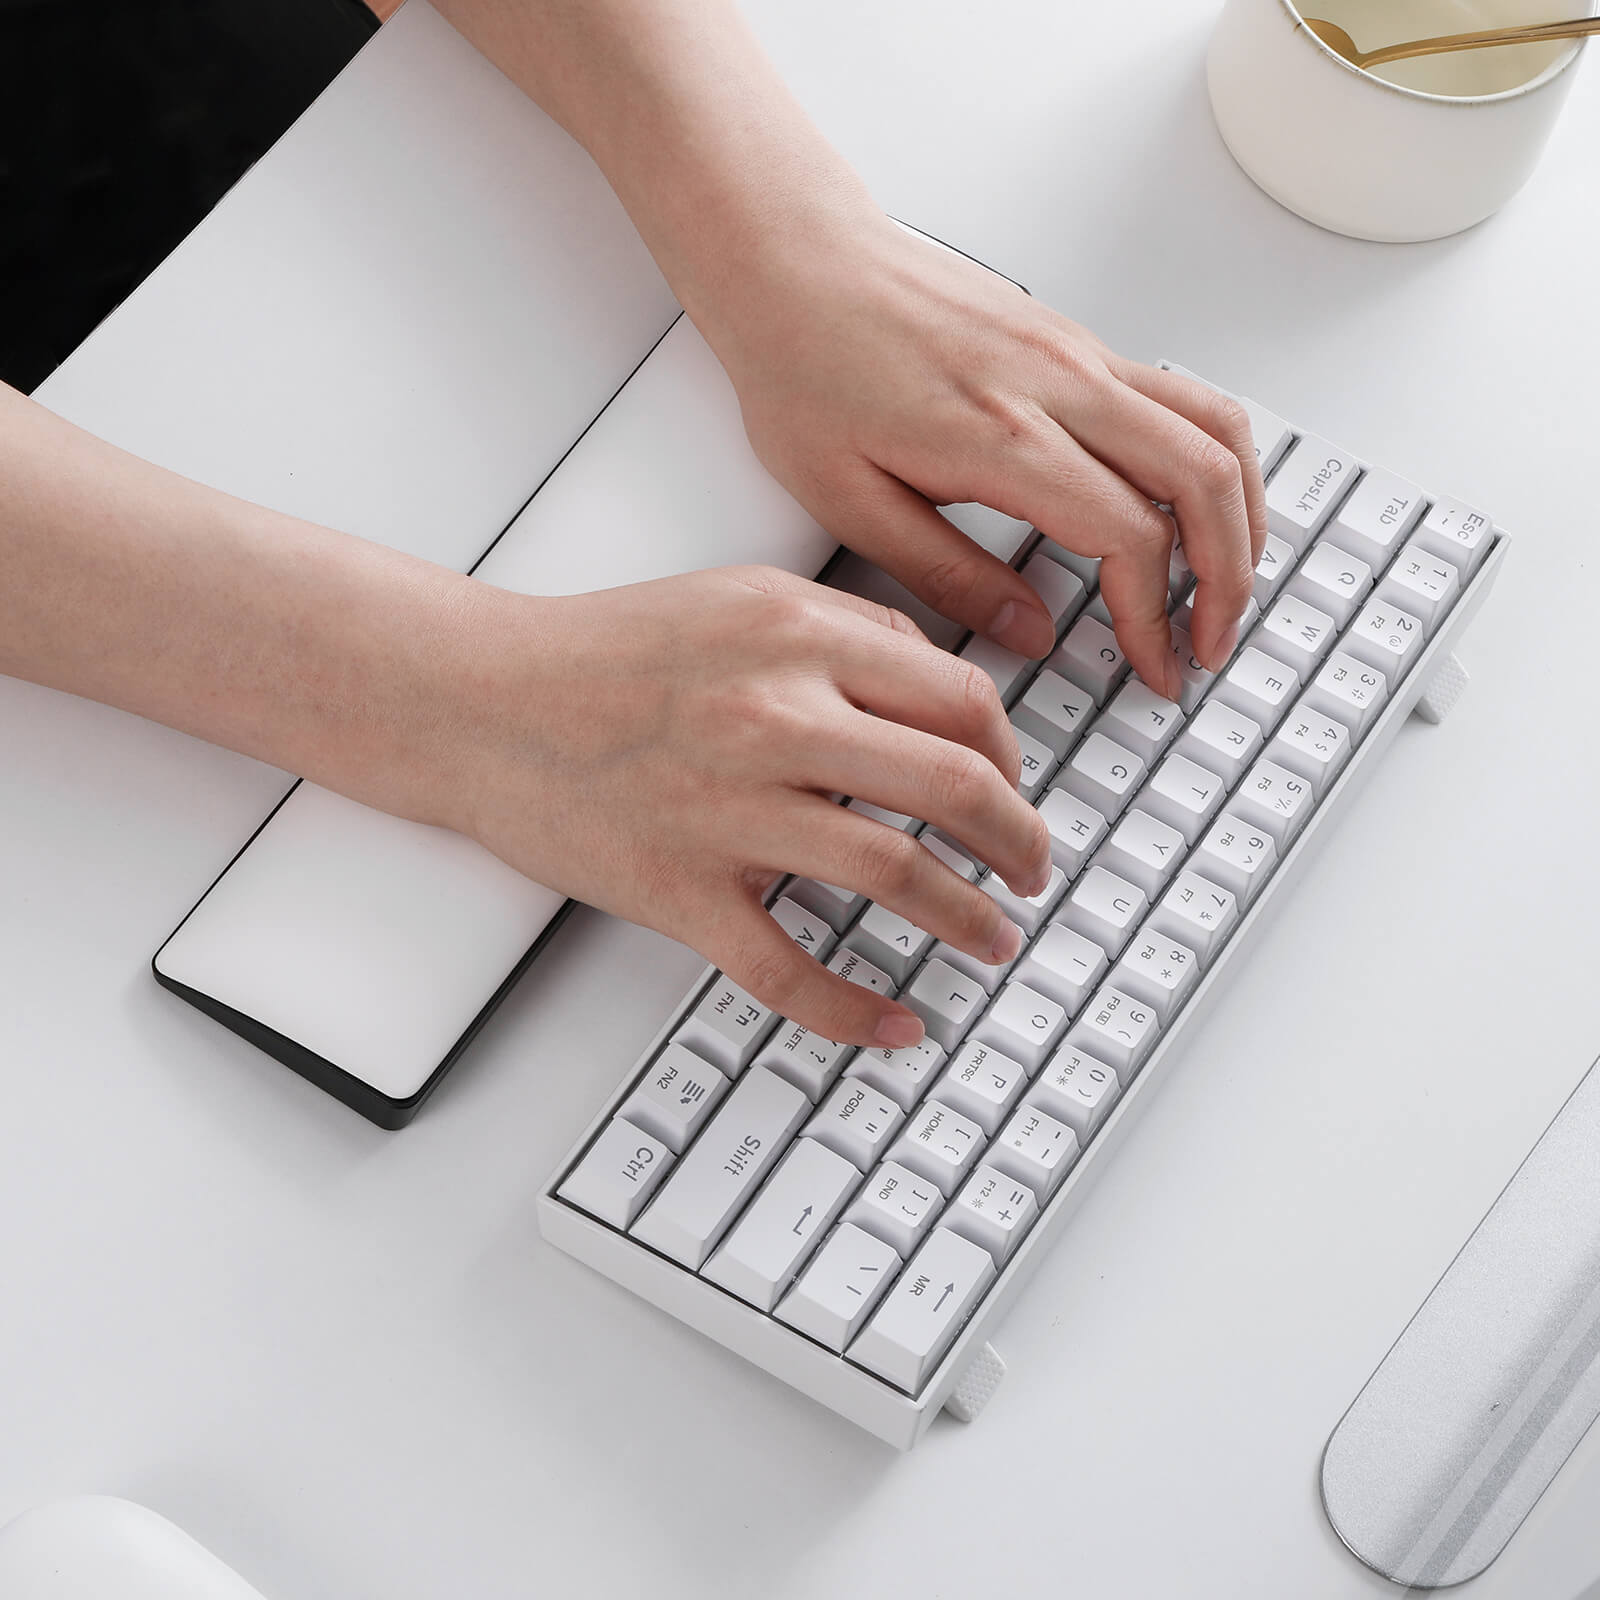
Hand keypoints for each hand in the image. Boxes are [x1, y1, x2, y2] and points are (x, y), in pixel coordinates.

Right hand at [451, 566, 1049, 1046]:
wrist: (479, 701)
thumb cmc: (603, 650)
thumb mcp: (737, 597)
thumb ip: (845, 629)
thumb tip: (939, 686)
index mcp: (797, 639)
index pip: (962, 701)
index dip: (1011, 757)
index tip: (1014, 790)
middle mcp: (773, 719)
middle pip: (952, 787)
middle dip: (1020, 841)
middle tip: (1033, 871)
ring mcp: (727, 812)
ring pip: (894, 875)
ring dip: (968, 918)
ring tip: (995, 939)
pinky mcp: (679, 890)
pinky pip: (787, 969)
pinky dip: (854, 1011)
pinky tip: (899, 1026)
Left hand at [699, 210, 1267, 697]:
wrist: (796, 263)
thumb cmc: (805, 369)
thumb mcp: (850, 504)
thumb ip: (948, 576)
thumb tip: (1030, 632)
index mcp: (1002, 435)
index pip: (1128, 536)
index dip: (1154, 616)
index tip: (1152, 667)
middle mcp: (1060, 383)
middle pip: (1203, 478)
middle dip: (1228, 576)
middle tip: (1210, 644)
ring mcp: (1078, 354)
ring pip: (1216, 426)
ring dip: (1242, 512)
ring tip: (1229, 582)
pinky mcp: (1076, 341)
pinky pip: (1185, 396)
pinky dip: (1214, 459)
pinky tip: (1198, 506)